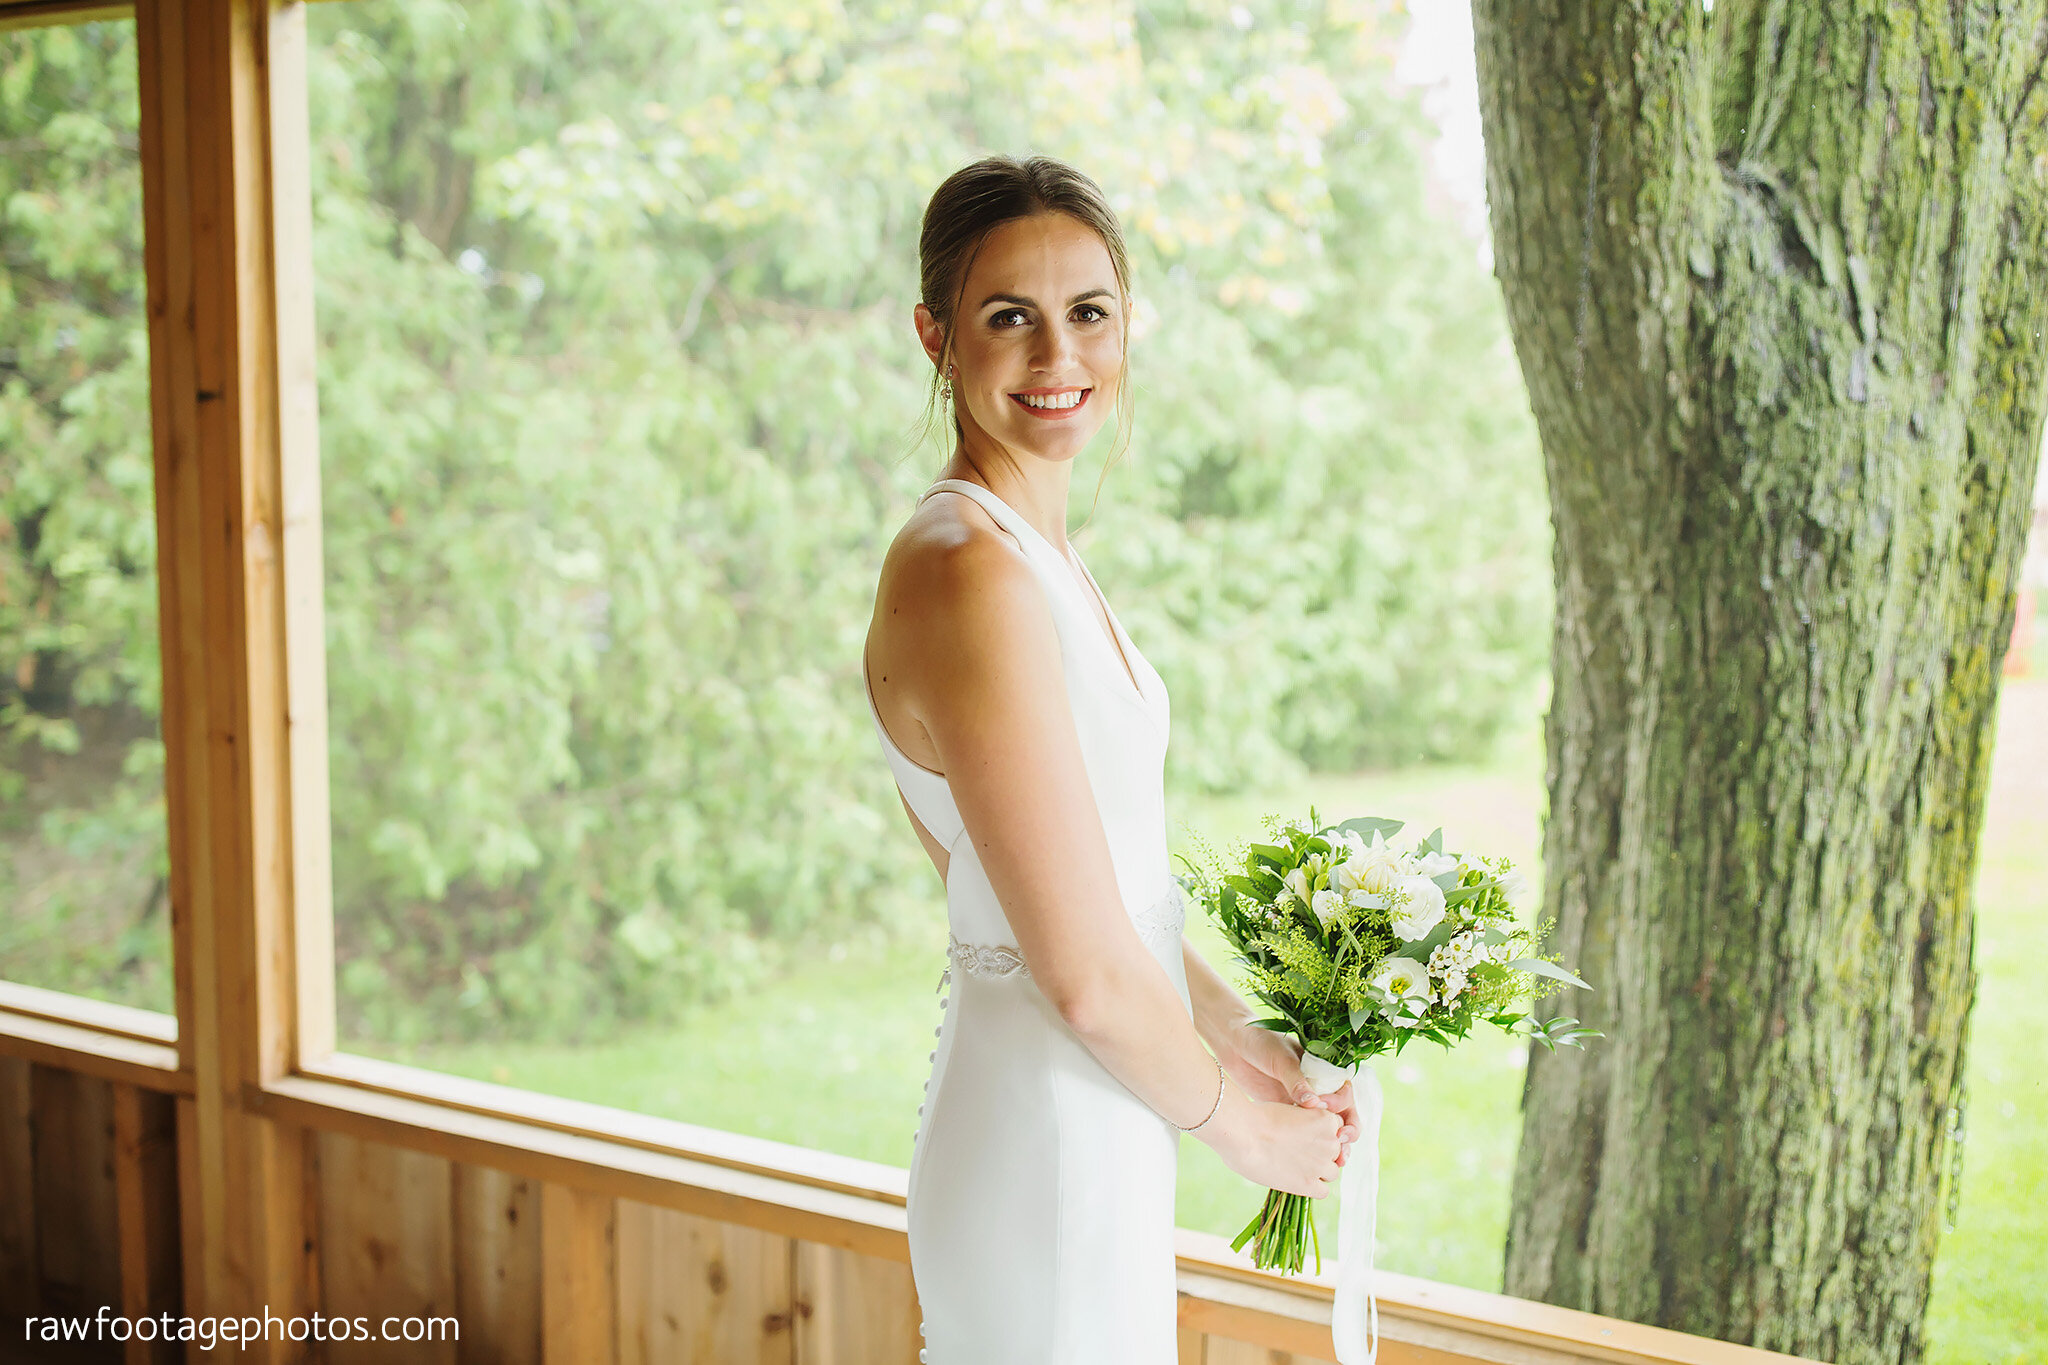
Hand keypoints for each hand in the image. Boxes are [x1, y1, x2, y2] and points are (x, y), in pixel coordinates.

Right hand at [1215, 1094, 1344, 1198]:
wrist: (1243, 1133)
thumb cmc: (1257, 1117)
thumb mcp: (1289, 1110)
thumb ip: (1304, 1121)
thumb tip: (1305, 1133)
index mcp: (1326, 1119)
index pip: (1335, 1131)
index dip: (1320, 1135)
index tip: (1304, 1138)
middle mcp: (1330, 1142)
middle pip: (1334, 1152)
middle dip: (1319, 1153)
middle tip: (1296, 1153)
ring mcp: (1321, 1164)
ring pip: (1331, 1173)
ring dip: (1318, 1171)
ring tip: (1295, 1167)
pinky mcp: (1309, 1184)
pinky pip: (1323, 1191)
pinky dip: (1312, 1188)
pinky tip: (1296, 1180)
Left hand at [1221, 1018, 1360, 1161]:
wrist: (1233, 1045)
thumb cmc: (1260, 1043)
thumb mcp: (1280, 1059)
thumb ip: (1296, 1081)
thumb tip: (1314, 1105)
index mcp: (1323, 1071)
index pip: (1344, 1094)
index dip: (1343, 1107)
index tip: (1329, 1111)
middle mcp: (1317, 1088)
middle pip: (1341, 1115)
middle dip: (1347, 1131)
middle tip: (1341, 1143)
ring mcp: (1302, 1103)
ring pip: (1325, 1128)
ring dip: (1332, 1144)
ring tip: (1336, 1160)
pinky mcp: (1287, 1113)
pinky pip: (1304, 1132)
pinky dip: (1309, 1146)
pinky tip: (1308, 1158)